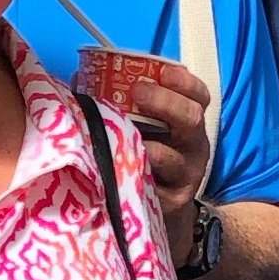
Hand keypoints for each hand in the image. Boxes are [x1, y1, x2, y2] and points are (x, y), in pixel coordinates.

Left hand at [122, 58, 215, 226]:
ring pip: (173, 158)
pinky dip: (137, 177)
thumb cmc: (149, 157)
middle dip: (164, 102)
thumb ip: (124, 103)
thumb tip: (80, 78)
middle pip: (190, 118)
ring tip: (126, 135)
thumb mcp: (148, 129)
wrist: (163, 208)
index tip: (163, 72)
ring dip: (149, 146)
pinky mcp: (173, 202)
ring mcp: (186, 175)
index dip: (184, 82)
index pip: (198, 97)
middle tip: (137, 91)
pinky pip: (156, 189)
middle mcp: (194, 146)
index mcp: (188, 122)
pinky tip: (121, 169)